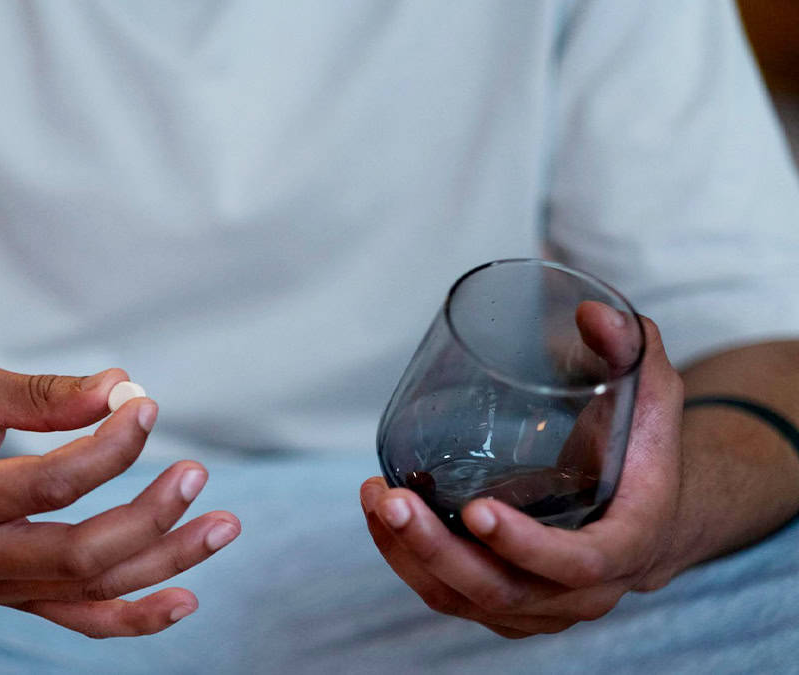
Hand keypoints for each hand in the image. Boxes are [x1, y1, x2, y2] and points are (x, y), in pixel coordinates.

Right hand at [0, 358, 239, 637]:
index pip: (48, 484)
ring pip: (92, 591)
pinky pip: (80, 621)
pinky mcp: (12, 598)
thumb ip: (37, 392)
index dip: (109, 448)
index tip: (144, 405)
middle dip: (150, 515)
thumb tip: (119, 387)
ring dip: (166, 562)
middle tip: (196, 472)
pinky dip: (136, 617)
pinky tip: (185, 598)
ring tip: (224, 526)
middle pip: (79, 553)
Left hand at [361, 310, 683, 637]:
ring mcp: (542, 606)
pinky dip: (405, 561)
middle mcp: (585, 590)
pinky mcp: (505, 604)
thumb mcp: (650, 390)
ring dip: (409, 555)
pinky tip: (378, 515)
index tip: (476, 511)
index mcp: (628, 543)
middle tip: (394, 500)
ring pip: (465, 600)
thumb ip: (631, 346)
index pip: (578, 564)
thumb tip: (589, 311)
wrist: (643, 507)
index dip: (527, 547)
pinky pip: (449, 597)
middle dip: (439, 551)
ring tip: (375, 498)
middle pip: (504, 592)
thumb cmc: (641, 442)